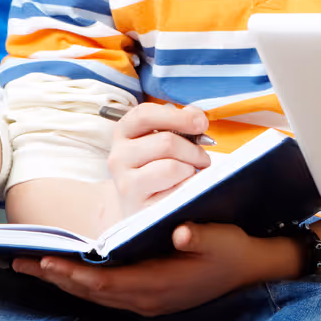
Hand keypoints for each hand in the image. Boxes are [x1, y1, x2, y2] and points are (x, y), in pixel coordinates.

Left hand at [10, 221, 301, 315]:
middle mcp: (147, 300)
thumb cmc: (234, 251)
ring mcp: (147, 302)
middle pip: (90, 291)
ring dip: (64, 281)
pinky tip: (68, 270)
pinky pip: (106, 292)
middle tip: (18, 261)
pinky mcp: (149, 297)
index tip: (44, 259)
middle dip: (55, 277)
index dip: (73, 272)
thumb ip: (201, 236)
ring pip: (95, 294)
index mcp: (159, 286)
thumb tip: (181, 232)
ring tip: (33, 264)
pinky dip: (82, 282)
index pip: (104, 282)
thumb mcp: (222, 239)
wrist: (252, 270)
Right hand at [107, 103, 211, 217]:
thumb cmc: (159, 168)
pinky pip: (176, 189)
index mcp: (124, 133)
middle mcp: (118, 155)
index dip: (178, 116)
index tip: (201, 123)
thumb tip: (196, 116)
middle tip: (201, 158)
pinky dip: (188, 186)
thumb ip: (179, 123)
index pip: (145, 114)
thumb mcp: (163, 140)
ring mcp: (124, 181)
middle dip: (194, 150)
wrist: (143, 207)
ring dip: (192, 169)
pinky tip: (180, 189)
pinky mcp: (138, 204)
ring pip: (173, 166)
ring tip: (190, 173)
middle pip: (167, 141)